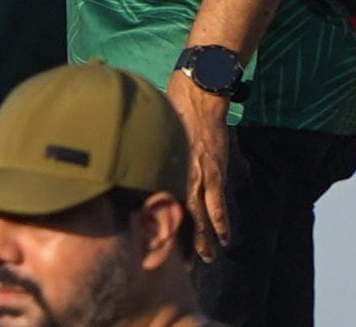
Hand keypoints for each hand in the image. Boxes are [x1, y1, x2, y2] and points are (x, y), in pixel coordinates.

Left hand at [164, 67, 234, 262]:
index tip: (151, 243)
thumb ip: (147, 147)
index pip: (157, 201)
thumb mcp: (154, 128)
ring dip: (204, 237)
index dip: (154, 224)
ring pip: (201, 214)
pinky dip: (221, 222)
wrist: (198, 91)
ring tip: (206, 258)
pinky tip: (224, 238)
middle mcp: (179, 173)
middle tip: (180, 265)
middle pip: (178, 214)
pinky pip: (218, 202)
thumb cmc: (171, 103)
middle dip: (180, 239)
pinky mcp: (216, 170)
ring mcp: (200, 173)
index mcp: (162, 164)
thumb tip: (131, 155)